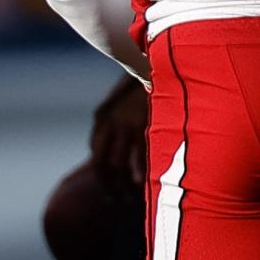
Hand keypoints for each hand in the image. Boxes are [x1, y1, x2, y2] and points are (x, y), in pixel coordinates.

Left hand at [90, 75, 148, 192]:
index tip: (111, 183)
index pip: (96, 149)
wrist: (163, 60)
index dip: (102, 169)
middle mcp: (110, 121)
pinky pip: (139, 160)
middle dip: (107, 184)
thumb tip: (127, 134)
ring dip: (122, 186)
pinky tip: (145, 188)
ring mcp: (126, 124)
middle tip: (116, 199)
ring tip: (130, 200)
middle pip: (100, 162)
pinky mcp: (144, 127)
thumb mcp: (130, 92)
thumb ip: (124, 113)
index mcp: (103, 114)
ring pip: (117, 166)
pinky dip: (141, 177)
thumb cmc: (151, 76)